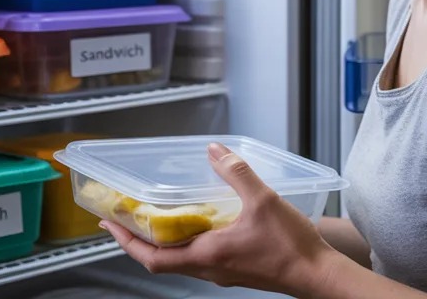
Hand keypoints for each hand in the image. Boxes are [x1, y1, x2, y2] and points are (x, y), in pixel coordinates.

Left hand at [103, 142, 341, 296]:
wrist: (316, 274)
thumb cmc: (289, 246)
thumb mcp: (263, 201)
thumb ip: (238, 173)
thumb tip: (215, 152)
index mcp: (206, 255)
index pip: (151, 257)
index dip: (126, 241)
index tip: (110, 224)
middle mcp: (209, 269)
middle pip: (161, 260)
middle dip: (140, 239)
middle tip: (128, 217)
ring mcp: (223, 272)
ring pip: (182, 259)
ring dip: (166, 241)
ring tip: (160, 217)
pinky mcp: (237, 271)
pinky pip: (203, 258)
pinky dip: (192, 241)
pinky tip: (205, 223)